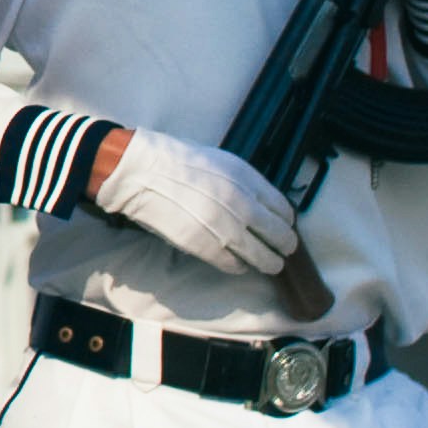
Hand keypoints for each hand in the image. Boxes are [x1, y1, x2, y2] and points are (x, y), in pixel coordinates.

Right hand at [98, 131, 295, 275]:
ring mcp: (226, 228)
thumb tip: (259, 203)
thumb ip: (244, 182)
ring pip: (262, 256)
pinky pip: (234, 265)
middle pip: (279, 235)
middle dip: (284, 245)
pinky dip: (239, 267)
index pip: (283, 209)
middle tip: (284, 251)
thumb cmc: (177, 161)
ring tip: (270, 265)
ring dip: (269, 263)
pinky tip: (239, 265)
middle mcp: (243, 203)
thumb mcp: (220, 161)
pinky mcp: (206, 247)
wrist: (141, 172)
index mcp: (247, 179)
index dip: (286, 221)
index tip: (283, 226)